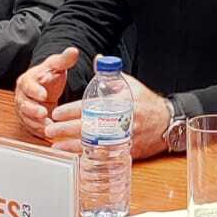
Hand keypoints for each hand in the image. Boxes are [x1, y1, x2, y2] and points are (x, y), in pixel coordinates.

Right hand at [14, 47, 78, 138]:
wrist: (44, 87)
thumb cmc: (49, 75)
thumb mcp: (56, 66)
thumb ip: (64, 59)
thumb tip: (74, 51)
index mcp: (28, 80)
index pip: (28, 85)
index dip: (35, 90)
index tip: (44, 95)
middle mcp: (23, 95)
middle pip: (24, 104)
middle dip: (33, 110)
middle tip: (43, 113)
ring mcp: (24, 108)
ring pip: (26, 117)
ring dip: (36, 123)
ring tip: (48, 126)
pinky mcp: (28, 119)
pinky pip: (30, 126)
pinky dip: (38, 130)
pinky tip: (48, 133)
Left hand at [45, 74, 170, 157]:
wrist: (167, 122)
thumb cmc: (146, 102)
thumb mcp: (129, 83)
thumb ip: (109, 73)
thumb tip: (97, 58)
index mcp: (117, 103)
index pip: (88, 107)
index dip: (69, 111)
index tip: (56, 113)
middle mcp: (119, 122)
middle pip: (87, 127)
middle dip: (65, 130)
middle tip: (50, 130)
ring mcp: (122, 138)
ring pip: (92, 144)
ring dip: (71, 146)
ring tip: (56, 146)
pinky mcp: (125, 151)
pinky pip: (103, 156)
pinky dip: (87, 157)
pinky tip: (75, 157)